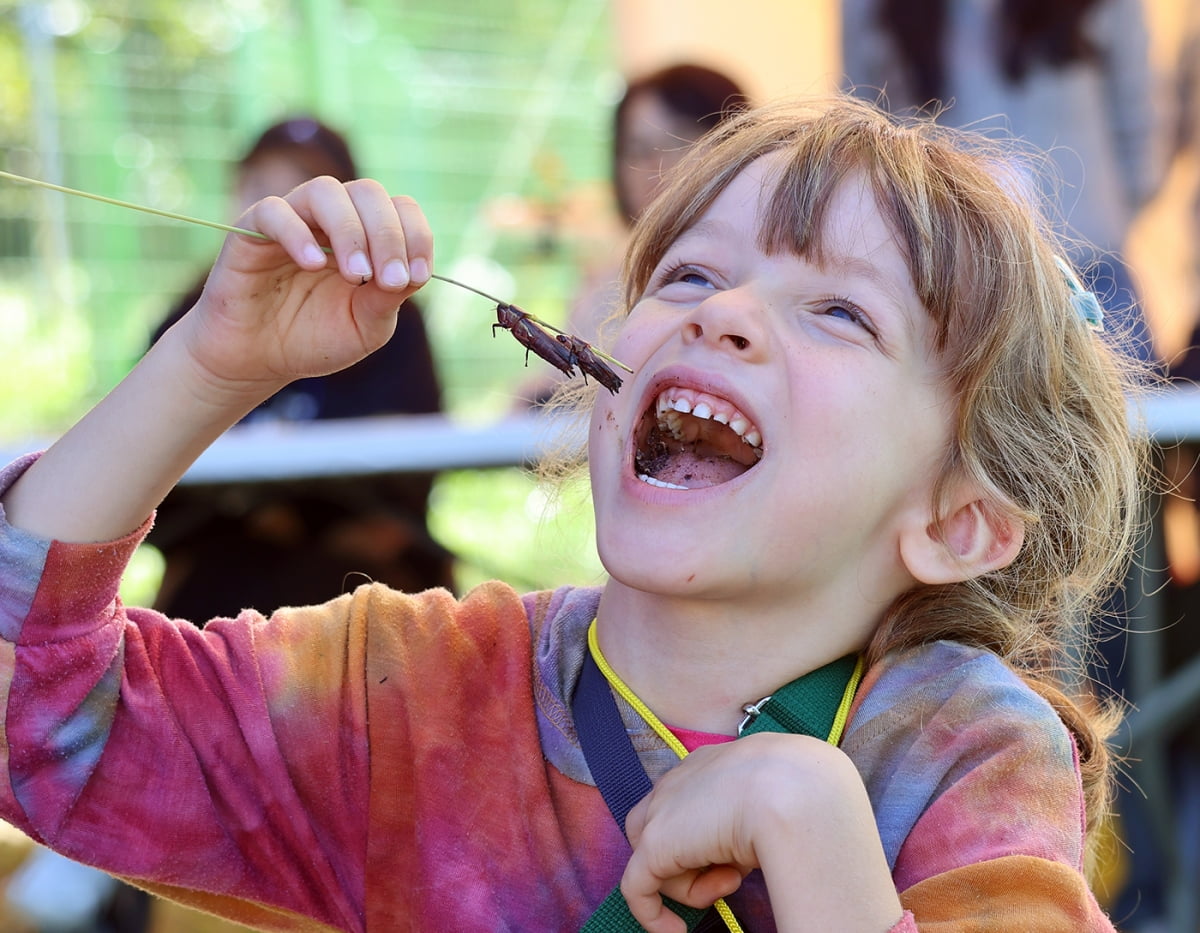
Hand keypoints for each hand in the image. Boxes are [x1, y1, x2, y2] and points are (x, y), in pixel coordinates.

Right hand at [175, 177, 432, 409]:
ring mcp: (293, 219)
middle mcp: (332, 220)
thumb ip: (388, 299)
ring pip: (325, 191)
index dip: (415, 236)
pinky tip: (313, 264)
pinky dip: (297, 233)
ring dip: (350, 231)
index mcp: (366, 237)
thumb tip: (412, 273)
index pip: (399, 209)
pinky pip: (273, 211)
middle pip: (368, 193)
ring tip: (357, 275)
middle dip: (388, 235)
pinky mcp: (251, 230)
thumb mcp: (364, 327)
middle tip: (390, 280)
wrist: (257, 360)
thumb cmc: (315, 339)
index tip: (418, 277)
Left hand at [620, 733, 902, 932]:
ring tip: (732, 881)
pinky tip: (676, 932)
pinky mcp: (653, 844)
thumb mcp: (780, 796)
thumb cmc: (802, 791)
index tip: (737, 860)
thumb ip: (758, 811)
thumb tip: (754, 841)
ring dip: (689, 884)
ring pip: (654, 856)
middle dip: (694, 859)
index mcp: (715, 762)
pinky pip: (636, 887)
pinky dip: (651, 914)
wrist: (794, 789)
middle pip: (667, 826)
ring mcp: (663, 809)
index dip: (709, 835)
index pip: (693, 799)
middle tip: (733, 877)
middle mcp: (682, 778)